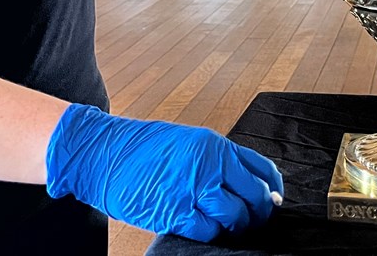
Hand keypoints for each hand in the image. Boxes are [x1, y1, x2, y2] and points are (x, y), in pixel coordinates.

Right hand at [45, 104, 283, 240]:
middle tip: (251, 218)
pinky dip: (209, 233)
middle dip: (258, 212)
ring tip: (226, 225)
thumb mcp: (187, 143)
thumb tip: (244, 184)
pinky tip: (201, 226)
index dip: (272, 188)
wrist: (104, 152)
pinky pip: (207, 231)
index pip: (262, 169)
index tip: (273, 198)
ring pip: (235, 216)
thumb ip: (216, 161)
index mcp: (214, 145)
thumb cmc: (141, 147)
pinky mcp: (174, 212)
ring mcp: (193, 189)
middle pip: (255, 196)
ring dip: (234, 226)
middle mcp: (209, 165)